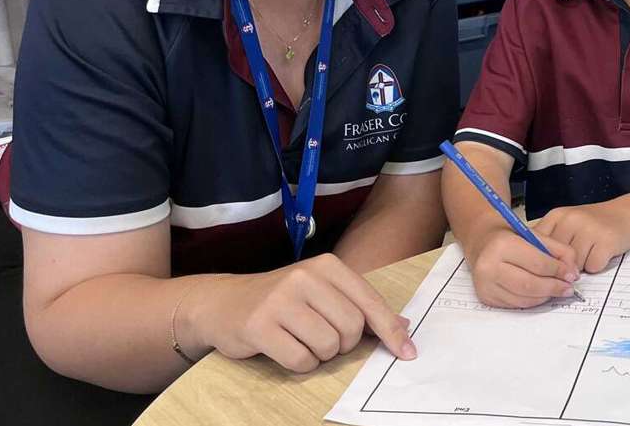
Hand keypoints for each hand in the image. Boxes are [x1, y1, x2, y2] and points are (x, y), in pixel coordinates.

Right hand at [188, 253, 414, 372]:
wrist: (223, 303)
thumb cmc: (282, 301)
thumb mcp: (322, 293)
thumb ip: (360, 307)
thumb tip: (404, 327)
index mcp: (327, 266)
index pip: (370, 304)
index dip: (391, 332)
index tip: (406, 353)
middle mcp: (305, 277)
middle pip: (352, 329)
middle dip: (343, 344)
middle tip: (322, 337)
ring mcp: (281, 300)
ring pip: (328, 347)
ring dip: (320, 355)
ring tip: (300, 340)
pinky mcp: (260, 326)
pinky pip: (300, 360)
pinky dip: (299, 364)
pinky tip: (284, 349)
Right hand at [464, 225, 580, 308]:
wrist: (482, 242)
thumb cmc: (510, 237)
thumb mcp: (535, 235)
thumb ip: (558, 250)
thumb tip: (572, 272)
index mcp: (502, 245)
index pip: (538, 263)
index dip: (558, 271)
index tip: (571, 275)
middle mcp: (489, 266)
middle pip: (530, 284)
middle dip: (554, 287)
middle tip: (568, 288)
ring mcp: (485, 284)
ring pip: (524, 298)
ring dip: (545, 296)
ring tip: (556, 290)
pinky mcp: (486, 297)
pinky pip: (516, 305)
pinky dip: (532, 301)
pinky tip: (540, 293)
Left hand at [535, 201, 629, 273]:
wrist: (626, 215)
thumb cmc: (592, 225)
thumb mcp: (566, 225)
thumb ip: (549, 240)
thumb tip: (531, 265)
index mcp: (557, 215)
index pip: (537, 245)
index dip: (542, 260)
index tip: (549, 264)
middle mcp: (572, 219)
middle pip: (555, 258)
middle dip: (564, 265)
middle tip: (576, 256)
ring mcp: (590, 229)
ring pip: (573, 266)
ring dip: (581, 267)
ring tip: (590, 251)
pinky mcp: (607, 241)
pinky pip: (592, 267)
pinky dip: (596, 266)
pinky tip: (601, 253)